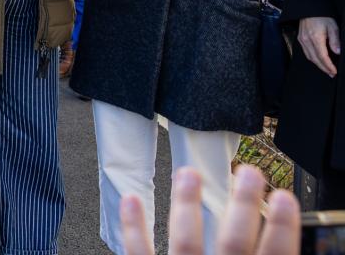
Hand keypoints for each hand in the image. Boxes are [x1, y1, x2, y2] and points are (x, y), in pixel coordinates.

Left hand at [121, 165, 299, 254]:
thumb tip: (273, 240)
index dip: (284, 227)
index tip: (286, 197)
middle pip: (233, 241)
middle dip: (242, 205)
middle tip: (249, 172)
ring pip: (185, 241)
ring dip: (187, 205)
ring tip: (189, 173)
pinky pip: (138, 253)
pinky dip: (133, 227)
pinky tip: (131, 200)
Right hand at [298, 17, 340, 76]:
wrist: (309, 8)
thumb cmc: (322, 16)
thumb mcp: (333, 27)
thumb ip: (335, 40)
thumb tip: (337, 52)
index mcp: (315, 38)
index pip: (322, 56)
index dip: (328, 65)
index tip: (334, 71)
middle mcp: (306, 40)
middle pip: (315, 59)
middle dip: (324, 68)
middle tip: (331, 73)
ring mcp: (302, 40)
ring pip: (309, 57)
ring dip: (318, 65)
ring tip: (326, 69)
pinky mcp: (300, 39)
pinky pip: (306, 52)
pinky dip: (312, 59)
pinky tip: (317, 60)